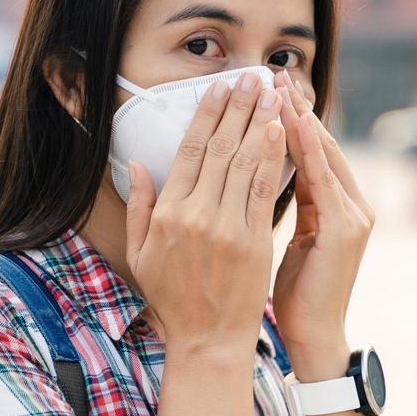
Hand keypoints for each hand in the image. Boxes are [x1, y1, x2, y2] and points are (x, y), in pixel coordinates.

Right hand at [125, 72, 285, 357]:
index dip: (207, 115)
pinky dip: (271, 158)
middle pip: (221, 148)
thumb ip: (140, 206)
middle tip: (251, 75)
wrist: (208, 341)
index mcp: (168, 214)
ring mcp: (227, 228)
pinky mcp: (254, 241)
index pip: (190, 151)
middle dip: (238, 107)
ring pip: (245, 163)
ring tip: (270, 92)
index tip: (219, 88)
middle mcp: (196, 215)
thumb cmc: (173, 298)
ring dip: (259, 122)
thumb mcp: (142, 253)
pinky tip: (278, 131)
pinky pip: (263, 191)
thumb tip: (138, 164)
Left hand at [270, 68, 375, 379]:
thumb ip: (278, 205)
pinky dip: (309, 149)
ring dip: (300, 118)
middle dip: (294, 108)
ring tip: (279, 86)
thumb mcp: (284, 240)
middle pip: (320, 143)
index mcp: (332, 207)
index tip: (263, 88)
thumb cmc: (294, 294)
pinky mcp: (345, 229)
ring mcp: (352, 215)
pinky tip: (293, 124)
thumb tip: (255, 174)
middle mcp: (350, 204)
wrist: (313, 337)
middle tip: (271, 73)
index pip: (308, 151)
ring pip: (324, 153)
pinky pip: (323, 179)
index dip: (286, 118)